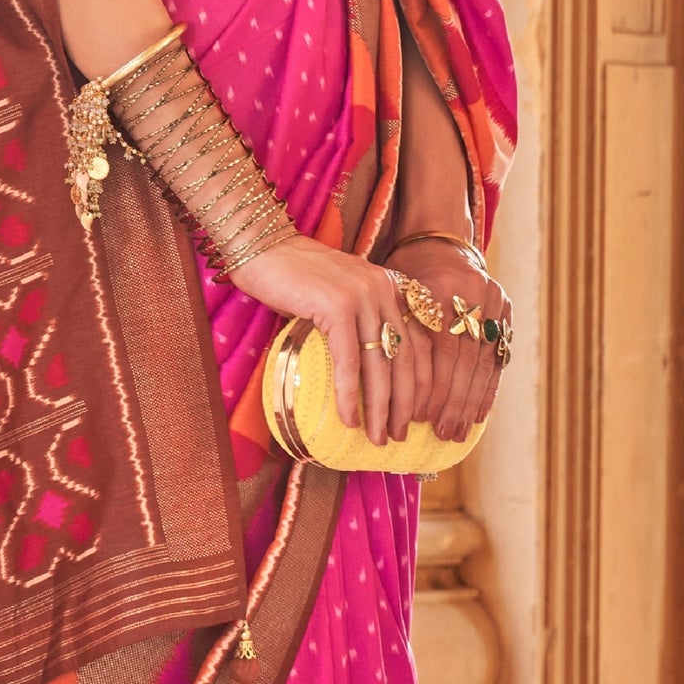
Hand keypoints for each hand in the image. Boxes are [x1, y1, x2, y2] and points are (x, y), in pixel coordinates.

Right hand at [227, 234, 426, 447]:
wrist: (262, 245)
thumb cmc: (296, 276)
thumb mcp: (342, 296)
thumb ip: (363, 322)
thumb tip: (373, 377)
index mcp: (391, 287)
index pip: (421, 343)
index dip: (421, 384)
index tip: (416, 416)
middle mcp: (384, 289)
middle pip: (405, 358)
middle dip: (404, 404)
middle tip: (398, 436)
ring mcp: (362, 295)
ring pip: (379, 364)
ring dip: (379, 408)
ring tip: (376, 437)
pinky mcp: (336, 305)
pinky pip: (348, 360)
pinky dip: (349, 394)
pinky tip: (348, 419)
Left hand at [382, 239, 510, 441]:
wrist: (439, 239)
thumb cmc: (404, 272)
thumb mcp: (393, 291)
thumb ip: (389, 327)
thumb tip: (360, 379)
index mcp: (438, 288)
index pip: (438, 349)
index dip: (429, 387)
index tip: (416, 417)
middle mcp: (470, 293)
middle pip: (463, 360)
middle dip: (451, 403)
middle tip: (439, 435)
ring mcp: (492, 300)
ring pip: (483, 362)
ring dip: (469, 403)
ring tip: (455, 433)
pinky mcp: (505, 309)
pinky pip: (498, 356)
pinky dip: (487, 389)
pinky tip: (478, 415)